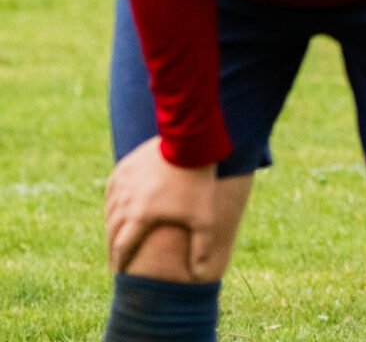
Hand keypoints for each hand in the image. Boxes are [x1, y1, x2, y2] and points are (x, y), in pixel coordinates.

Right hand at [104, 137, 219, 277]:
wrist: (190, 142)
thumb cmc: (198, 182)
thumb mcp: (204, 217)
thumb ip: (201, 247)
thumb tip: (199, 274)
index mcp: (139, 216)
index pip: (122, 247)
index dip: (119, 262)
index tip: (119, 273)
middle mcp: (123, 202)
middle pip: (112, 232)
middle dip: (113, 249)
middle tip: (115, 261)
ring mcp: (121, 183)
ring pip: (110, 212)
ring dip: (112, 227)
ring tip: (117, 239)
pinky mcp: (122, 168)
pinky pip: (113, 192)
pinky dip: (114, 205)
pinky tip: (118, 211)